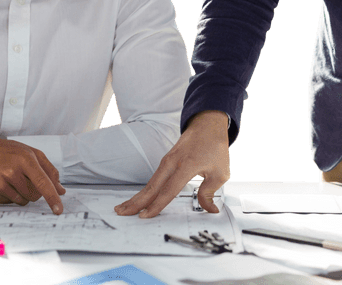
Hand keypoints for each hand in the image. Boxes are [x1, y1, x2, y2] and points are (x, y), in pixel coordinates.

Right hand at [0, 131, 66, 213]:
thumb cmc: (8, 151)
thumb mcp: (31, 153)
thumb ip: (49, 170)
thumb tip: (61, 190)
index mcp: (25, 159)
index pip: (42, 182)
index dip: (52, 197)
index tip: (58, 210)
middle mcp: (11, 172)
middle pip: (35, 195)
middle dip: (35, 190)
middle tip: (25, 178)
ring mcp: (0, 184)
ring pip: (23, 201)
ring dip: (23, 194)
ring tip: (13, 179)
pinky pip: (10, 203)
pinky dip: (10, 196)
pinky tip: (3, 183)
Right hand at [114, 110, 230, 217]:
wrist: (208, 125)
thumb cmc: (215, 146)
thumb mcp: (220, 172)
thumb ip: (210, 193)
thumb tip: (209, 209)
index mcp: (186, 166)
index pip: (168, 190)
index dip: (156, 205)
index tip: (145, 216)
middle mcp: (172, 163)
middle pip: (151, 187)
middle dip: (135, 201)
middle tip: (121, 212)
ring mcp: (167, 161)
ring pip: (150, 183)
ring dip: (137, 196)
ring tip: (124, 208)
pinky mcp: (166, 161)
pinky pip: (154, 178)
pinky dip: (145, 189)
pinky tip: (140, 198)